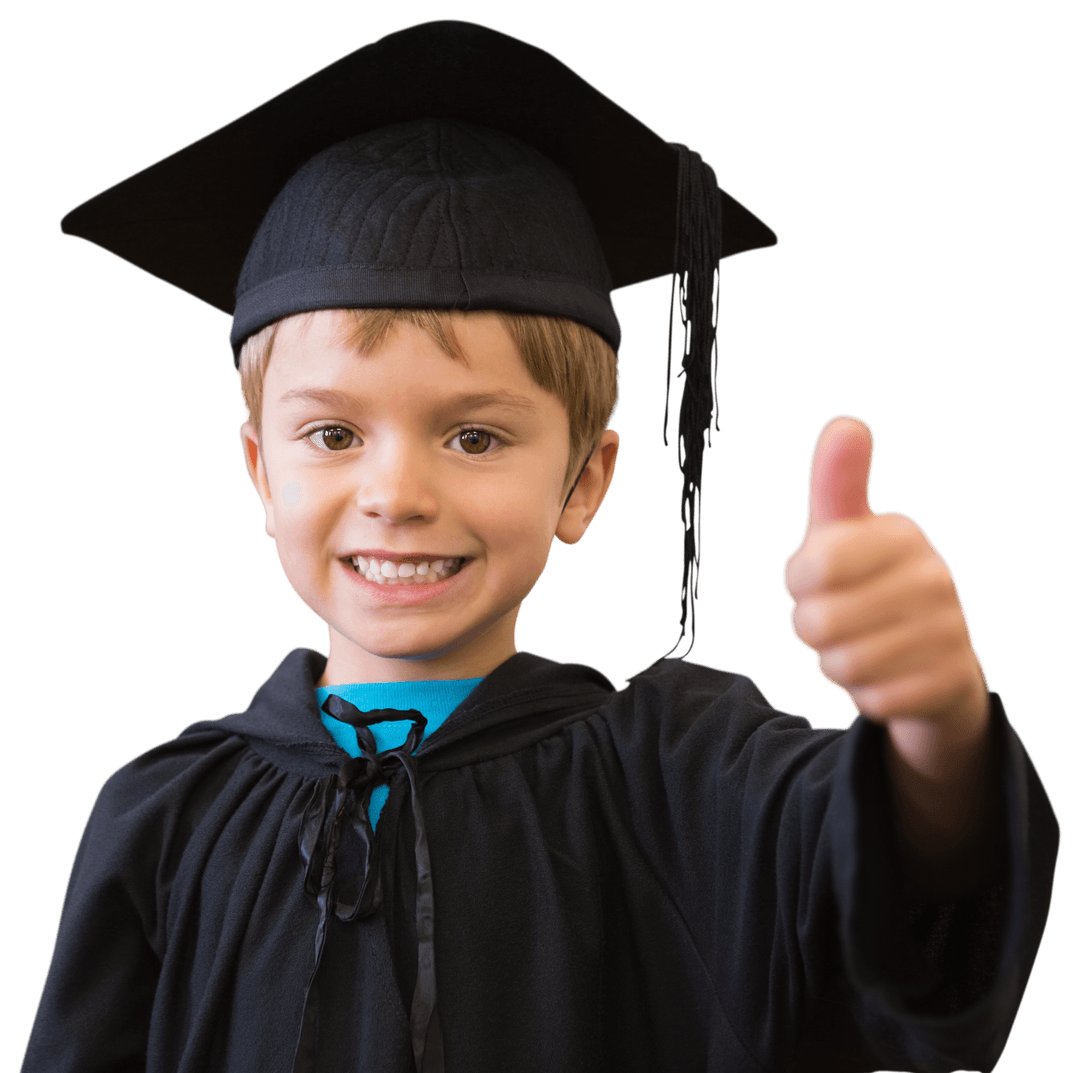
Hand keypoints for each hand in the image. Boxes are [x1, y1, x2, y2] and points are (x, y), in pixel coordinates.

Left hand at [783, 415, 988, 744]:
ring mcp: (950, 630)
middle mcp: (935, 577)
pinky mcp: (951, 681)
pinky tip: (885, 675)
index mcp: (902, 535)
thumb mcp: (843, 533)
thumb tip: (846, 423)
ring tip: (860, 645)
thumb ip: (836, 484)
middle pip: (818, 624)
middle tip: (837, 620)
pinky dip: (865, 695)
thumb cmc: (866, 583)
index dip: (800, 585)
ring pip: (842, 665)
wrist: (931, 656)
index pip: (812, 568)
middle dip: (813, 630)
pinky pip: (872, 700)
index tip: (818, 580)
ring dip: (836, 664)